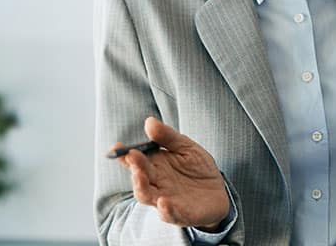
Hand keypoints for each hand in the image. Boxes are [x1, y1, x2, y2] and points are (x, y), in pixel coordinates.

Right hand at [111, 116, 229, 229]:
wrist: (219, 191)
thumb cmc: (198, 168)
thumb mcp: (186, 147)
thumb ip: (168, 137)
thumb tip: (149, 121)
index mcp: (154, 165)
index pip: (134, 160)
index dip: (123, 154)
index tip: (116, 147)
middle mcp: (156, 183)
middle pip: (138, 177)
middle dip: (134, 166)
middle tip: (132, 156)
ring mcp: (165, 199)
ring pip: (146, 196)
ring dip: (141, 187)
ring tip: (139, 175)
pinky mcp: (180, 214)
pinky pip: (169, 215)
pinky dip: (165, 210)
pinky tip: (163, 202)